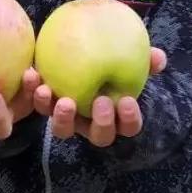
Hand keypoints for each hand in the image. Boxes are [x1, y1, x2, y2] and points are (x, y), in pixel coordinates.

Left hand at [33, 47, 166, 146]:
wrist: (78, 56)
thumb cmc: (112, 61)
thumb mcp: (131, 59)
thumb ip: (145, 59)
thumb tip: (159, 57)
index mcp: (117, 118)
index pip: (129, 127)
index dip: (129, 119)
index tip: (128, 100)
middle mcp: (92, 124)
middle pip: (99, 137)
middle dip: (101, 124)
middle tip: (100, 102)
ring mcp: (68, 120)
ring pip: (64, 130)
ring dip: (62, 118)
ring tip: (62, 100)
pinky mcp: (46, 107)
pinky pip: (39, 106)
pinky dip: (34, 93)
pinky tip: (33, 74)